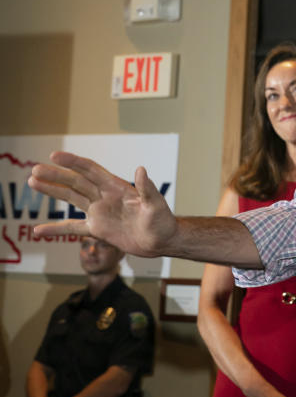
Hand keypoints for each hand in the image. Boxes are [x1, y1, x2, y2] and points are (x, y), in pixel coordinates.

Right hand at [28, 152, 175, 256]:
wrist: (162, 241)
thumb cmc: (162, 221)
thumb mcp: (156, 204)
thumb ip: (147, 188)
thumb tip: (141, 169)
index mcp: (117, 188)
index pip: (92, 170)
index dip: (74, 162)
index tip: (55, 155)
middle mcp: (105, 197)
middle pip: (76, 182)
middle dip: (56, 175)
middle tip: (34, 169)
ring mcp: (99, 212)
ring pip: (71, 198)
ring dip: (52, 191)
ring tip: (32, 182)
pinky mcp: (97, 229)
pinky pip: (72, 227)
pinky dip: (55, 229)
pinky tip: (37, 231)